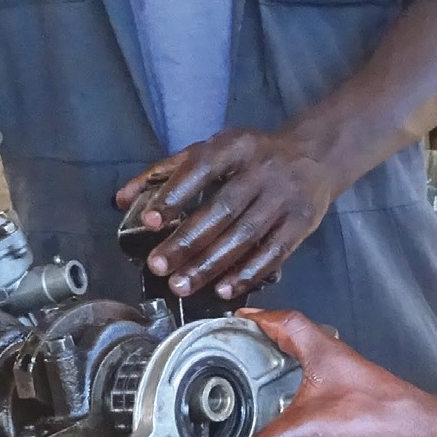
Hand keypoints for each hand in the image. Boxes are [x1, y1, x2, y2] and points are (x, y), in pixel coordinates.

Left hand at [114, 129, 340, 302]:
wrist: (315, 155)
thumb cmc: (252, 155)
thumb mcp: (212, 149)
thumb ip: (165, 172)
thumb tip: (121, 199)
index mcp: (235, 146)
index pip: (201, 168)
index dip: (175, 195)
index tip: (151, 221)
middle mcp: (262, 170)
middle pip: (222, 210)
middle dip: (187, 241)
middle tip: (158, 266)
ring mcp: (284, 198)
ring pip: (245, 236)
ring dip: (211, 264)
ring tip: (182, 285)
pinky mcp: (301, 223)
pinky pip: (273, 254)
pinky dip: (247, 274)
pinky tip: (224, 290)